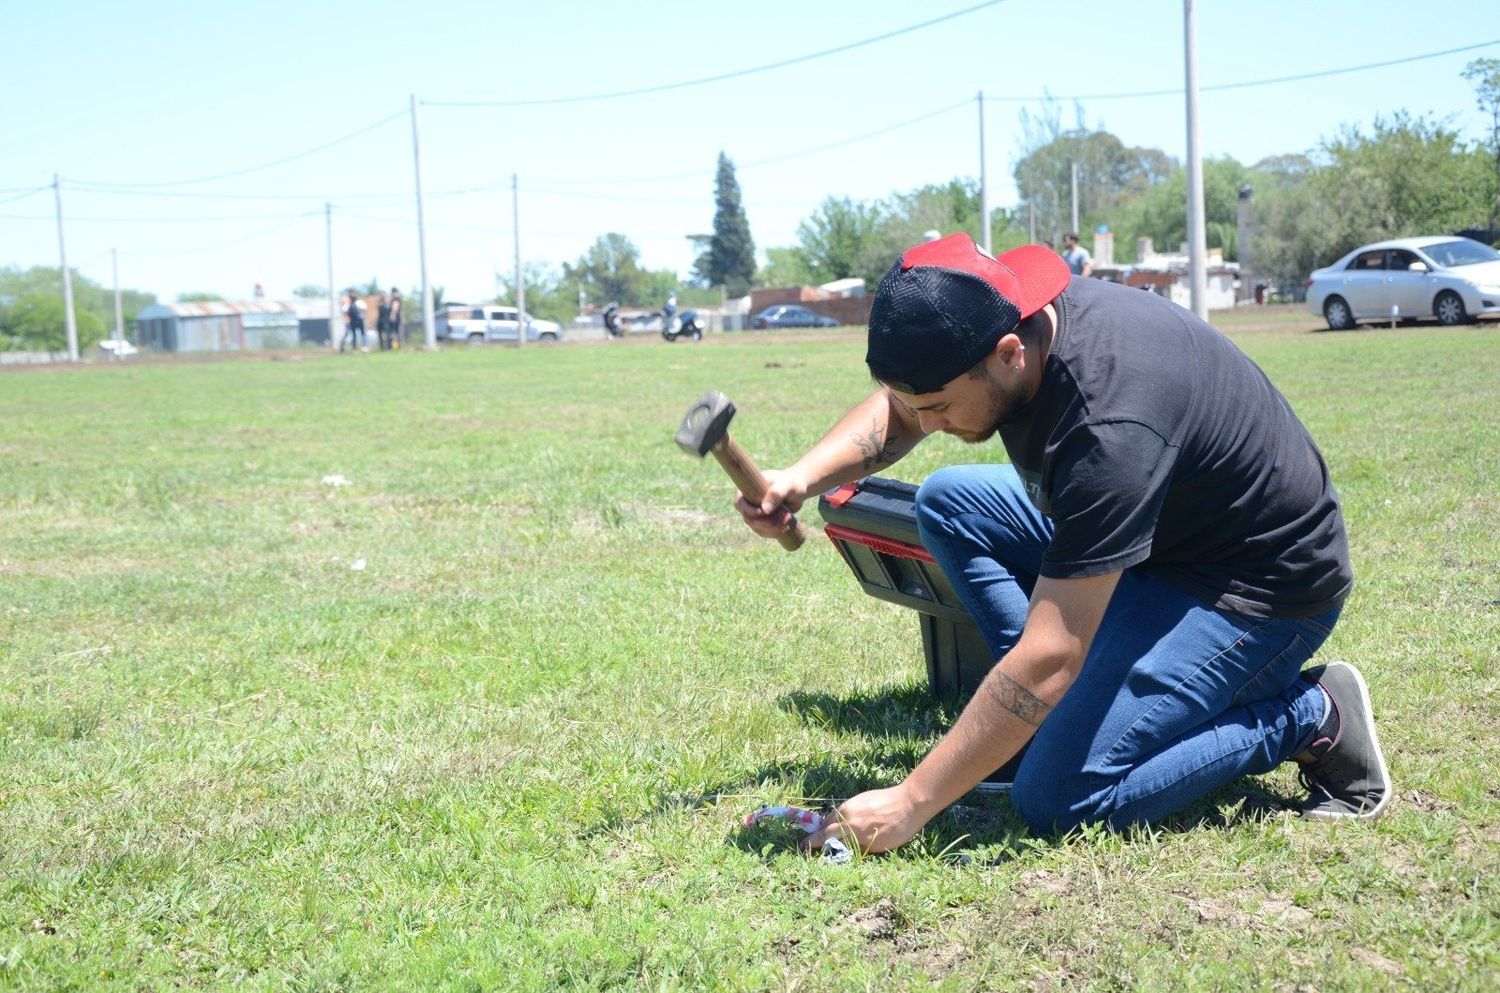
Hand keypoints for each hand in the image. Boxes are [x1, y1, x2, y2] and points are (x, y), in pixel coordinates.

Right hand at [733, 468, 807, 541]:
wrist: (798, 490)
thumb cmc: (791, 483)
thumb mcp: (787, 485)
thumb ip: (776, 494)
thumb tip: (764, 510)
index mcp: (748, 488)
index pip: (740, 503)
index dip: (750, 511)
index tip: (765, 513)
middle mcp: (748, 502)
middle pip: (749, 519)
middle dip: (766, 522)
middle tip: (785, 517)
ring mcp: (755, 513)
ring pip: (756, 527)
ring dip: (772, 528)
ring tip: (788, 518)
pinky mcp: (763, 521)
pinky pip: (763, 532)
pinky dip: (774, 532)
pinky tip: (785, 527)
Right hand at [805, 783, 931, 855]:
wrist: (910, 801)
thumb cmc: (899, 828)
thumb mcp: (880, 845)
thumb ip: (859, 847)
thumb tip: (844, 849)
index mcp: (853, 829)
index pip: (825, 837)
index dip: (812, 843)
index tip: (803, 848)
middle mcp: (848, 815)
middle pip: (825, 826)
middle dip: (817, 835)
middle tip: (811, 843)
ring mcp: (852, 804)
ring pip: (833, 816)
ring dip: (827, 826)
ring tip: (827, 835)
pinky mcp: (857, 798)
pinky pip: (841, 810)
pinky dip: (837, 818)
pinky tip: (842, 823)